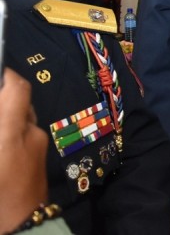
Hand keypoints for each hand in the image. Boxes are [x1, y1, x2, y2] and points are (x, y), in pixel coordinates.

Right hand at [0, 68, 48, 232]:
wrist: (19, 228)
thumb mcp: (0, 145)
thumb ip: (3, 120)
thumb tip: (3, 106)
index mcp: (12, 132)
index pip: (17, 88)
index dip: (6, 76)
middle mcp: (31, 134)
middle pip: (18, 102)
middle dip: (1, 101)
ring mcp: (39, 147)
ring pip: (22, 120)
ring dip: (6, 118)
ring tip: (1, 130)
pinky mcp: (40, 158)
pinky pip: (25, 136)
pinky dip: (11, 133)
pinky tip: (2, 145)